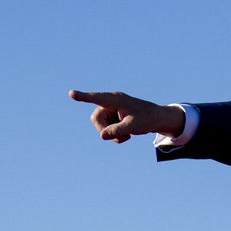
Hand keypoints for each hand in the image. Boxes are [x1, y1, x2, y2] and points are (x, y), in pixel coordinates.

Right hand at [68, 89, 186, 143]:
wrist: (158, 119)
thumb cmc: (147, 119)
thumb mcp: (133, 127)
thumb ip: (117, 131)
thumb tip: (102, 136)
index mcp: (116, 99)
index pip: (96, 98)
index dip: (83, 97)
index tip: (71, 93)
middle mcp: (111, 103)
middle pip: (96, 118)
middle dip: (104, 130)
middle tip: (118, 136)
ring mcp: (112, 110)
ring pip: (101, 126)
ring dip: (112, 134)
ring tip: (126, 135)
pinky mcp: (114, 117)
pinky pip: (107, 129)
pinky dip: (115, 135)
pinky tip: (127, 135)